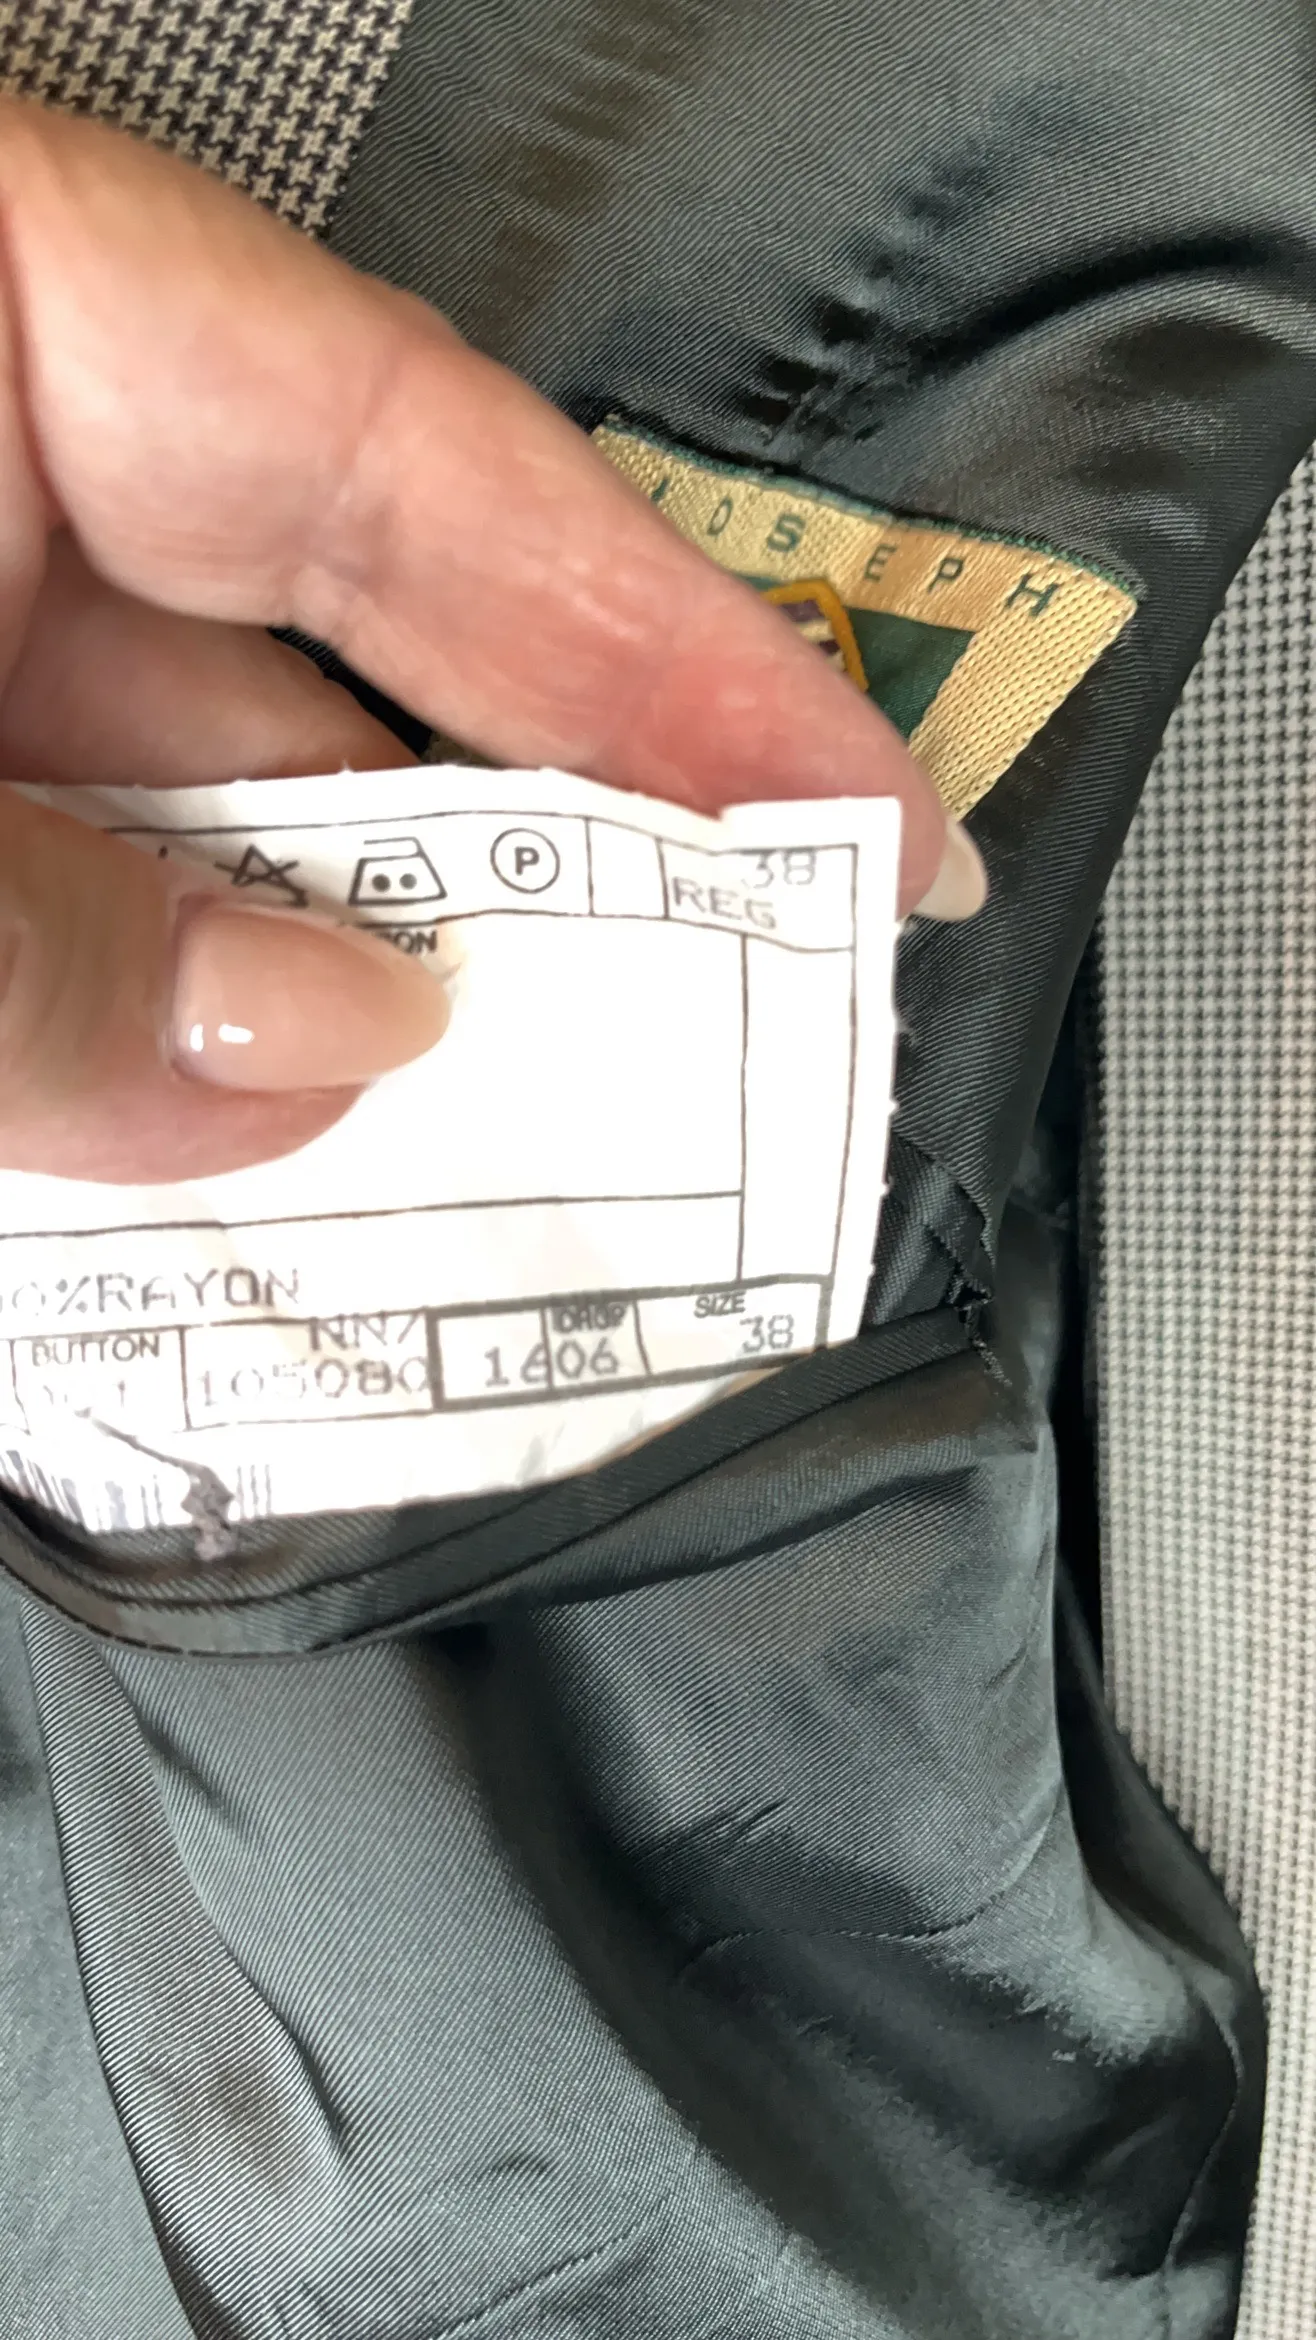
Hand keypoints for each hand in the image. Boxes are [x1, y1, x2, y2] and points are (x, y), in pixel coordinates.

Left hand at [0, 101, 981, 1186]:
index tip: (860, 807)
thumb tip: (318, 1048)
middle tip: (701, 1047)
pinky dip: (152, 1028)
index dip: (676, 652)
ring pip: (195, 815)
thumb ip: (60, 935)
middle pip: (345, 663)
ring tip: (464, 1164)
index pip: (432, 457)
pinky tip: (242, 1148)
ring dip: (321, 1008)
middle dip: (520, 884)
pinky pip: (70, 883)